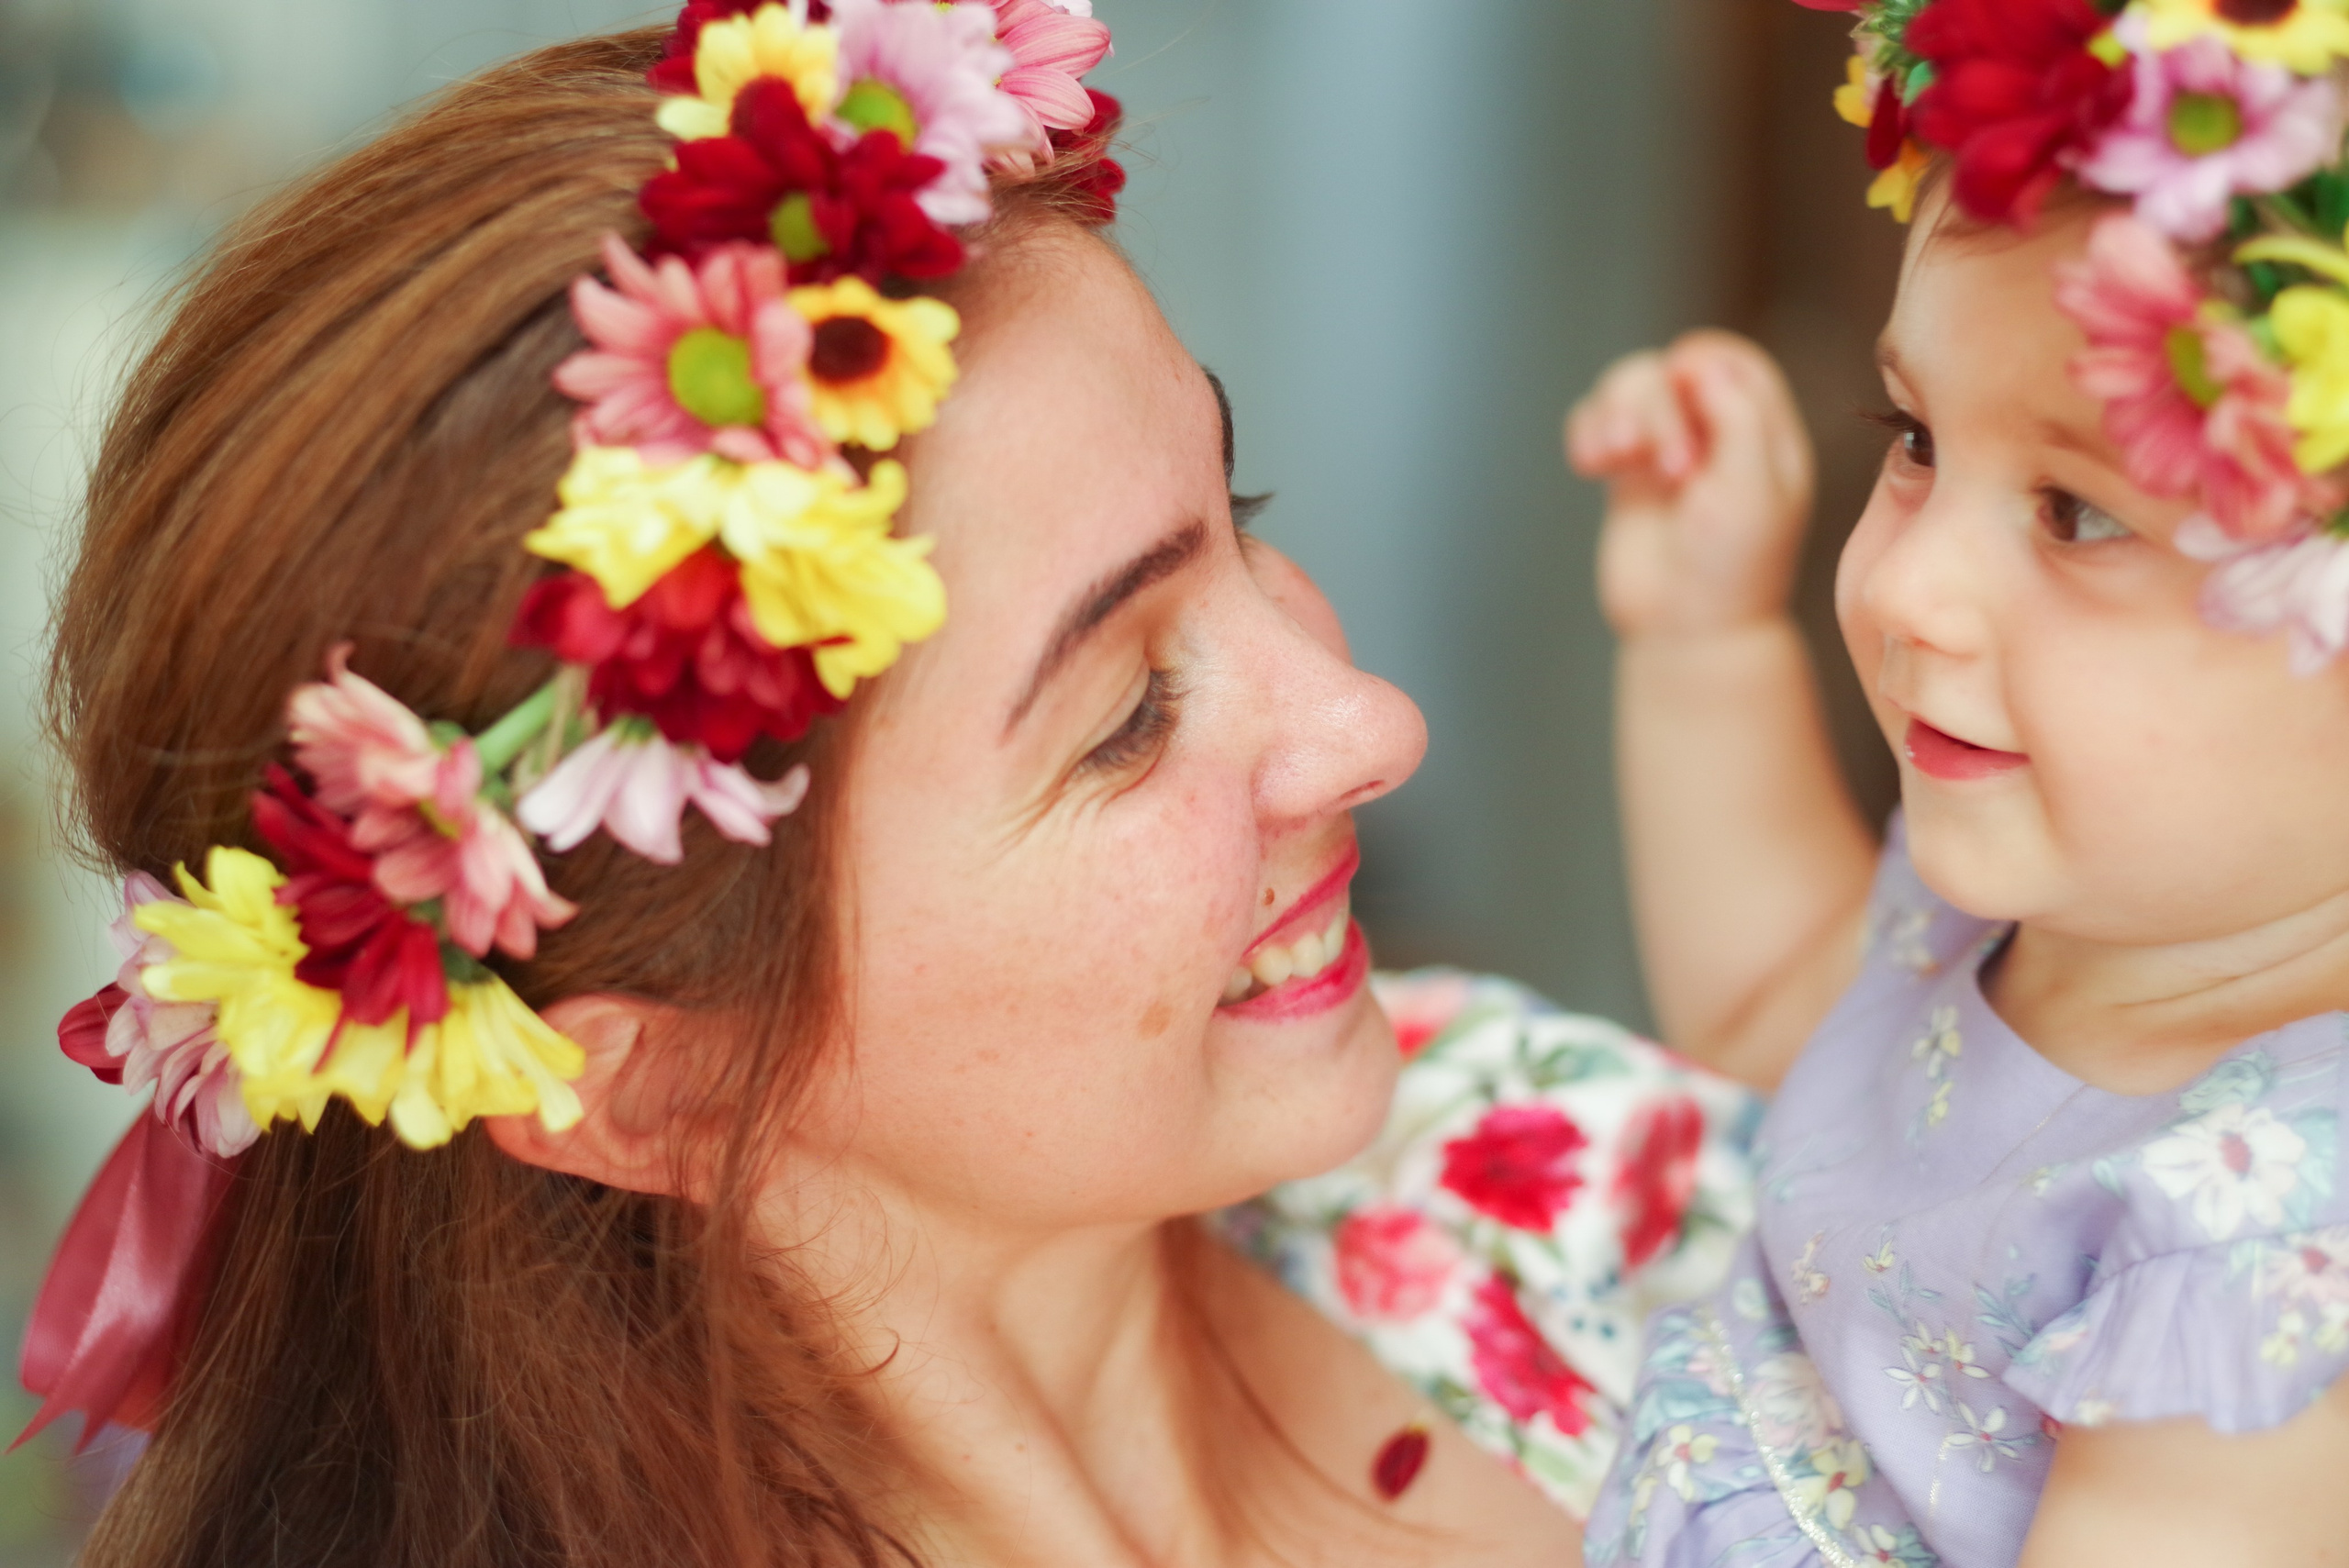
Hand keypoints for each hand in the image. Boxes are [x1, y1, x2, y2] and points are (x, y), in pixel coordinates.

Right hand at [1566, 331, 1815, 640]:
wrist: (1688, 630)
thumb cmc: (1734, 567)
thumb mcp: (1753, 491)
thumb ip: (1739, 419)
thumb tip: (1703, 364)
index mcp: (1762, 431)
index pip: (1729, 361)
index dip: (1700, 366)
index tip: (1690, 402)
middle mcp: (1714, 431)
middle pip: (1669, 371)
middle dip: (1657, 411)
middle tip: (1671, 472)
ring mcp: (1665, 449)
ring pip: (1628, 387)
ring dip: (1613, 412)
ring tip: (1610, 458)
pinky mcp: (1624, 472)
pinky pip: (1593, 420)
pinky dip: (1585, 430)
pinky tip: (1588, 464)